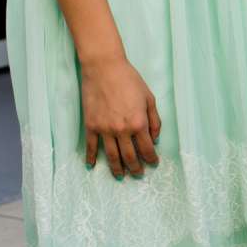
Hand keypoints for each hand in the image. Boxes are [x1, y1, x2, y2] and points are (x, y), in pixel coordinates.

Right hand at [79, 56, 160, 177]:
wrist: (104, 69)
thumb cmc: (130, 81)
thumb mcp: (149, 98)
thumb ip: (154, 120)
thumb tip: (155, 138)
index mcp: (139, 123)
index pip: (147, 148)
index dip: (151, 159)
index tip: (153, 164)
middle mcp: (122, 130)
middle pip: (130, 156)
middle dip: (136, 168)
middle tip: (139, 175)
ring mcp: (104, 129)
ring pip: (112, 156)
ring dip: (117, 168)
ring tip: (121, 176)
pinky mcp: (91, 126)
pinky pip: (91, 146)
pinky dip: (91, 158)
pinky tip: (92, 166)